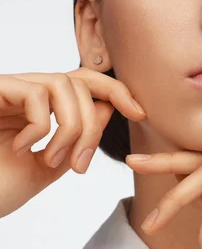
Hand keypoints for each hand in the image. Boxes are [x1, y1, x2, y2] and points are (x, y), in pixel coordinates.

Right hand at [0, 68, 145, 218]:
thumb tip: (110, 108)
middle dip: (93, 122)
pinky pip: (34, 92)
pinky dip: (41, 125)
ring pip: (62, 84)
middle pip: (80, 81)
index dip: (116, 91)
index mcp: (40, 109)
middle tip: (81, 164)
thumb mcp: (49, 167)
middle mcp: (24, 94)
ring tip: (53, 160)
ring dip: (71, 127)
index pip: (84, 83)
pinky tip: (23, 147)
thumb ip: (77, 139)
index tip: (140, 113)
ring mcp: (7, 91)